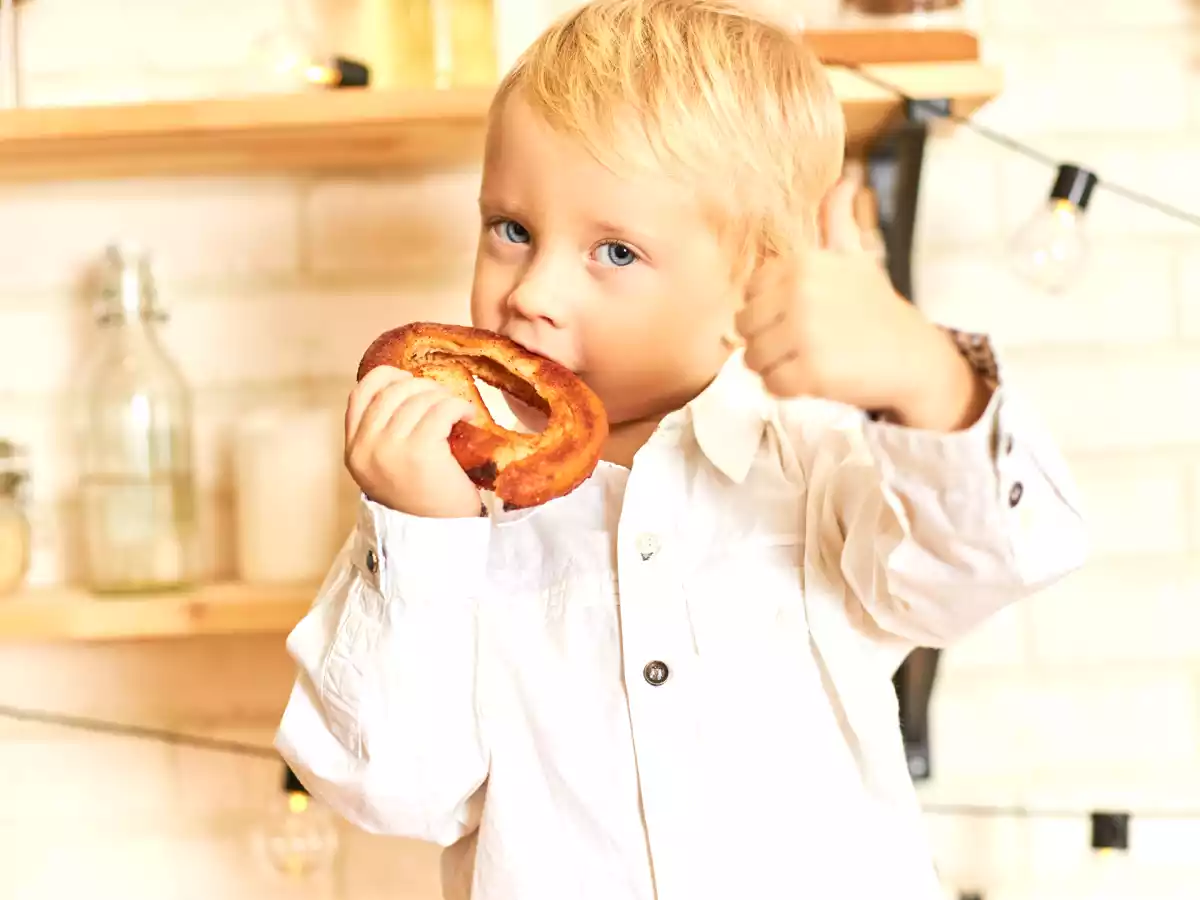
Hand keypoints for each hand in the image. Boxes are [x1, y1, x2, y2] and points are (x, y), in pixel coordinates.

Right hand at [344, 366, 482, 517]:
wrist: (435, 539)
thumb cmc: (420, 503)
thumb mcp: (386, 469)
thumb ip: (383, 435)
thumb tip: (408, 392)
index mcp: (354, 450)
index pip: (360, 393)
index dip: (387, 378)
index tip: (409, 380)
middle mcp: (365, 447)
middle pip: (393, 391)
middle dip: (423, 388)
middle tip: (444, 400)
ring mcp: (390, 448)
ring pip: (418, 397)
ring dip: (443, 398)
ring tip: (458, 411)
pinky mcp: (420, 451)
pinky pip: (441, 409)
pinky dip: (459, 407)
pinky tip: (468, 417)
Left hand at [735, 176, 987, 431]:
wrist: (913, 355)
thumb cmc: (875, 308)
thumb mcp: (854, 256)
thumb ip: (836, 220)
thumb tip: (843, 178)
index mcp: (802, 262)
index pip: (749, 294)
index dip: (769, 311)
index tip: (798, 316)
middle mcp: (801, 292)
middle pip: (745, 327)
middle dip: (767, 341)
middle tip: (803, 343)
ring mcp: (806, 332)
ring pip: (753, 358)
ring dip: (775, 366)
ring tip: (808, 359)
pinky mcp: (812, 371)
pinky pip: (772, 385)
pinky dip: (789, 389)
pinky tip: (815, 378)